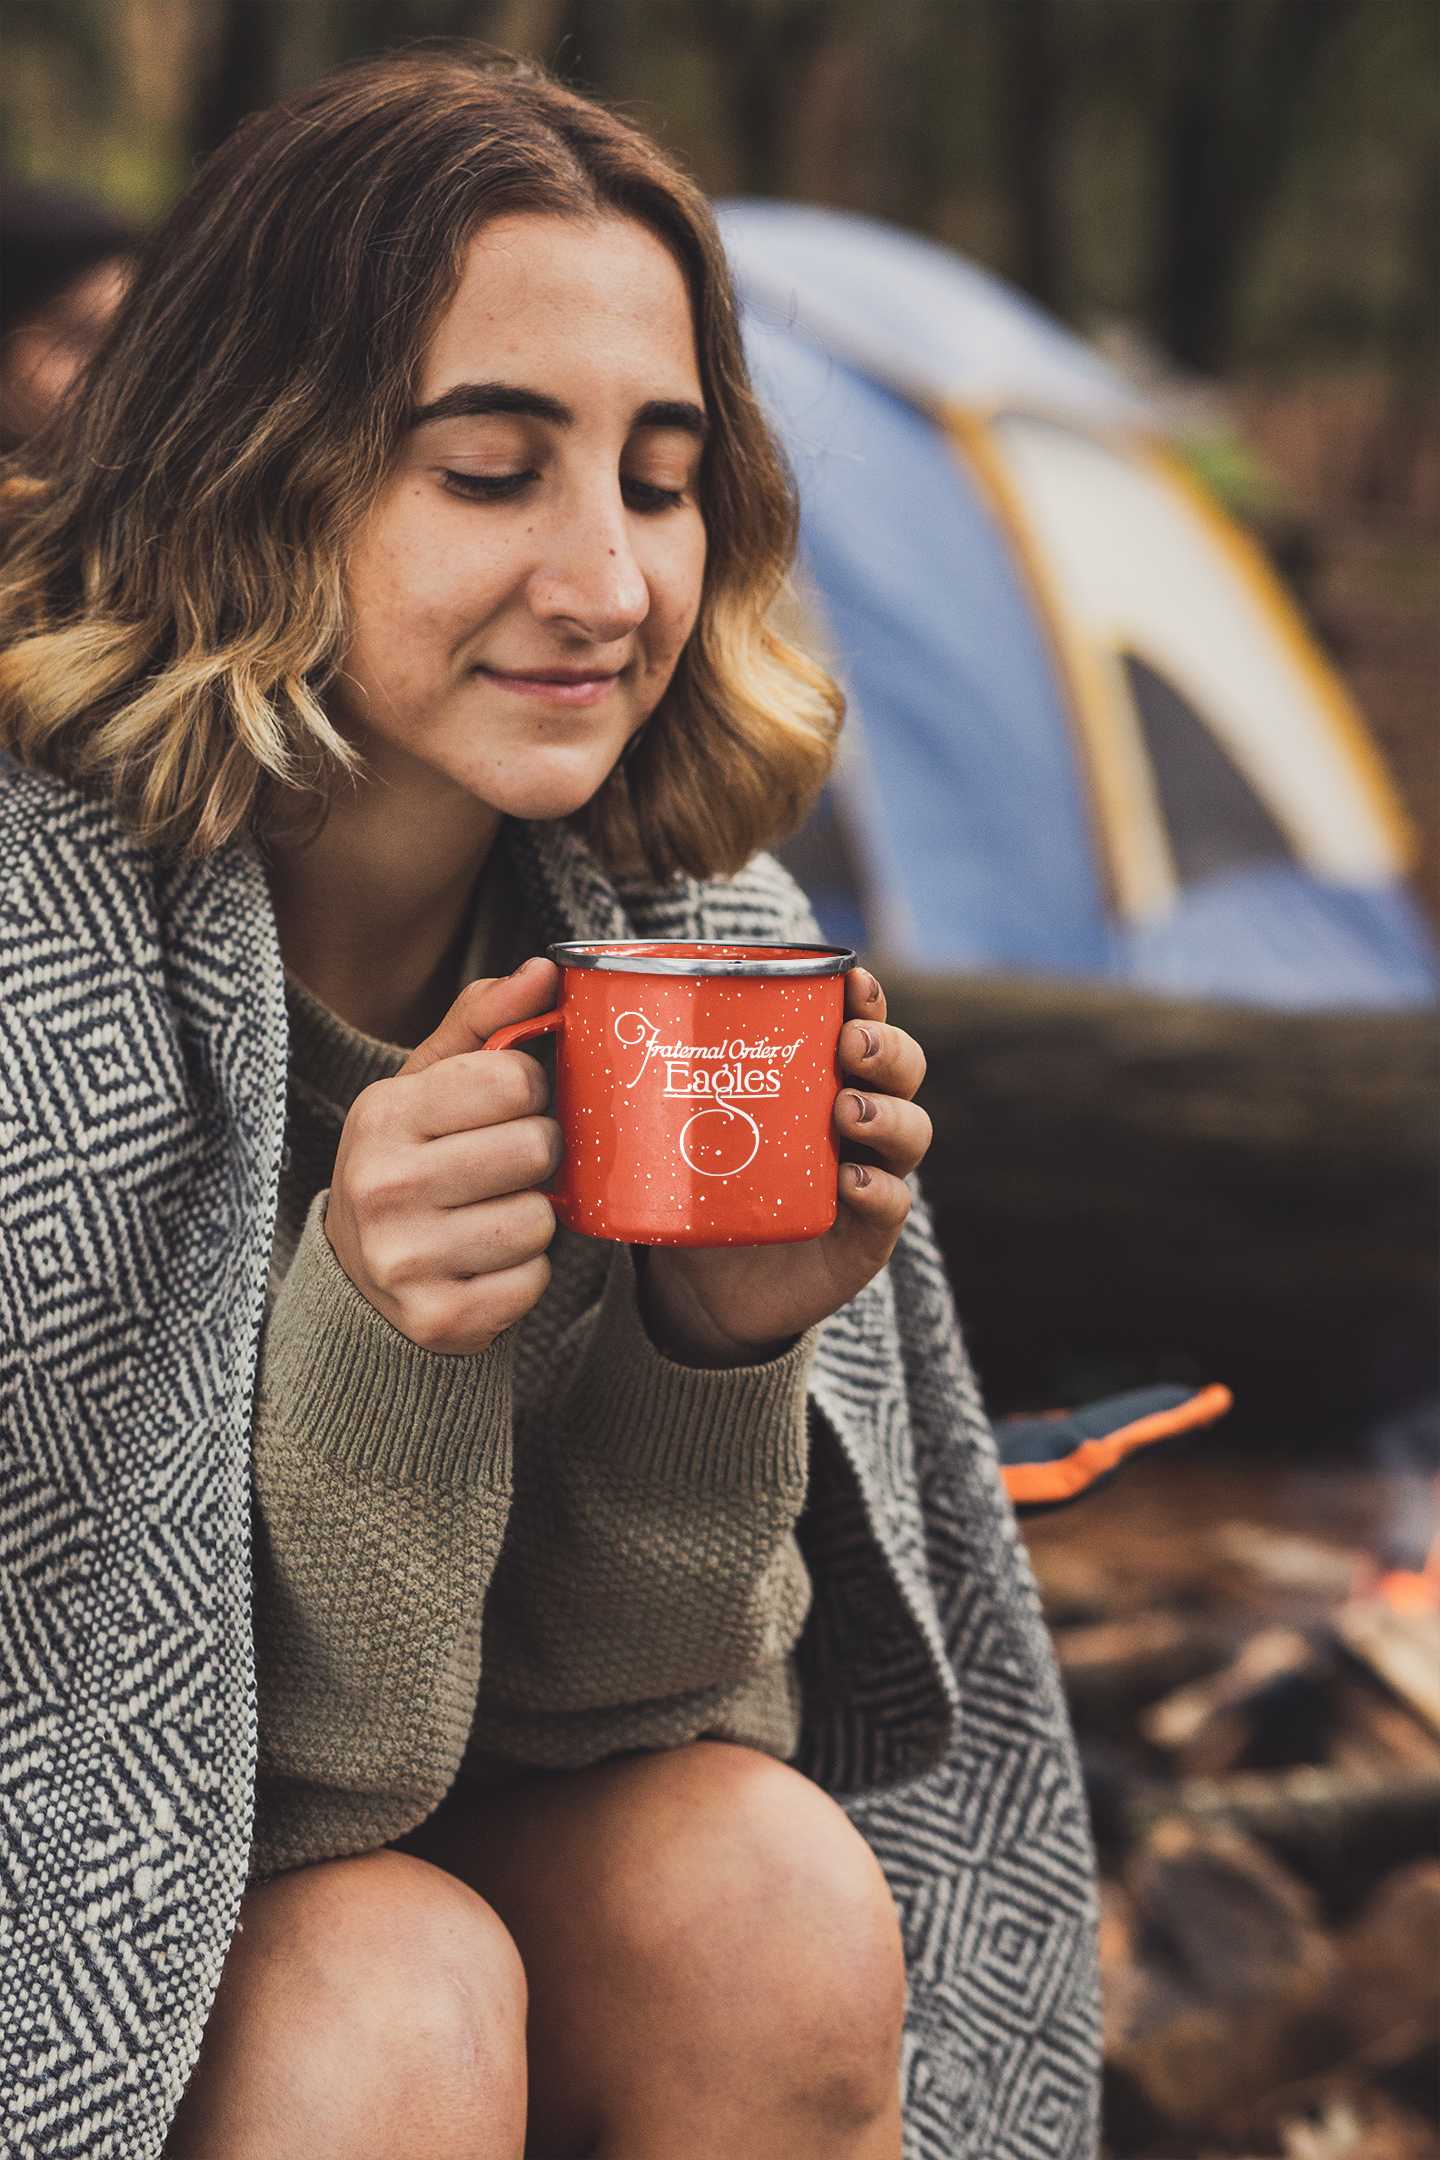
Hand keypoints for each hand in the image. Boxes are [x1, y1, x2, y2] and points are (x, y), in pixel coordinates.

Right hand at [324, 959, 562, 1354]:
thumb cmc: (412, 1161)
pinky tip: (488, 1263)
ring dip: (534, 1217)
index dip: (533, 1091)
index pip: (514, 1079)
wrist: (362, 1281)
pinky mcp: (440, 1320)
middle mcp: (383, 1185)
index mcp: (383, 1114)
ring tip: (494, 1213)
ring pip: (540, 1219)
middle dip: (539, 1154)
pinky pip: (534, 1281)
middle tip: (510, 1166)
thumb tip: (545, 969)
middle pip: (537, 1148)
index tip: (513, 1108)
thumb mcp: (428, 1083)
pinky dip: (525, 1274)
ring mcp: (406, 1259)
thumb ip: (485, 1021)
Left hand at [638, 969, 930, 1367]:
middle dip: (886, 1048)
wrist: (698, 1287)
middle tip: (849, 1045)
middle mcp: (851, 1120)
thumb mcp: (663, 1123)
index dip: (865, 999)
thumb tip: (555, 988)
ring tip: (845, 1111)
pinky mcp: (862, 1239)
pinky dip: (881, 1191)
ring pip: (910, 1133)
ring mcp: (865, 1177)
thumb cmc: (687, 1185)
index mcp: (813, 1077)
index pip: (859, 1024)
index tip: (850, 979)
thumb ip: (624, 1066)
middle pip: (901, 1070)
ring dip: (887, 1114)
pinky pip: (892, 1208)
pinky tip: (851, 1183)